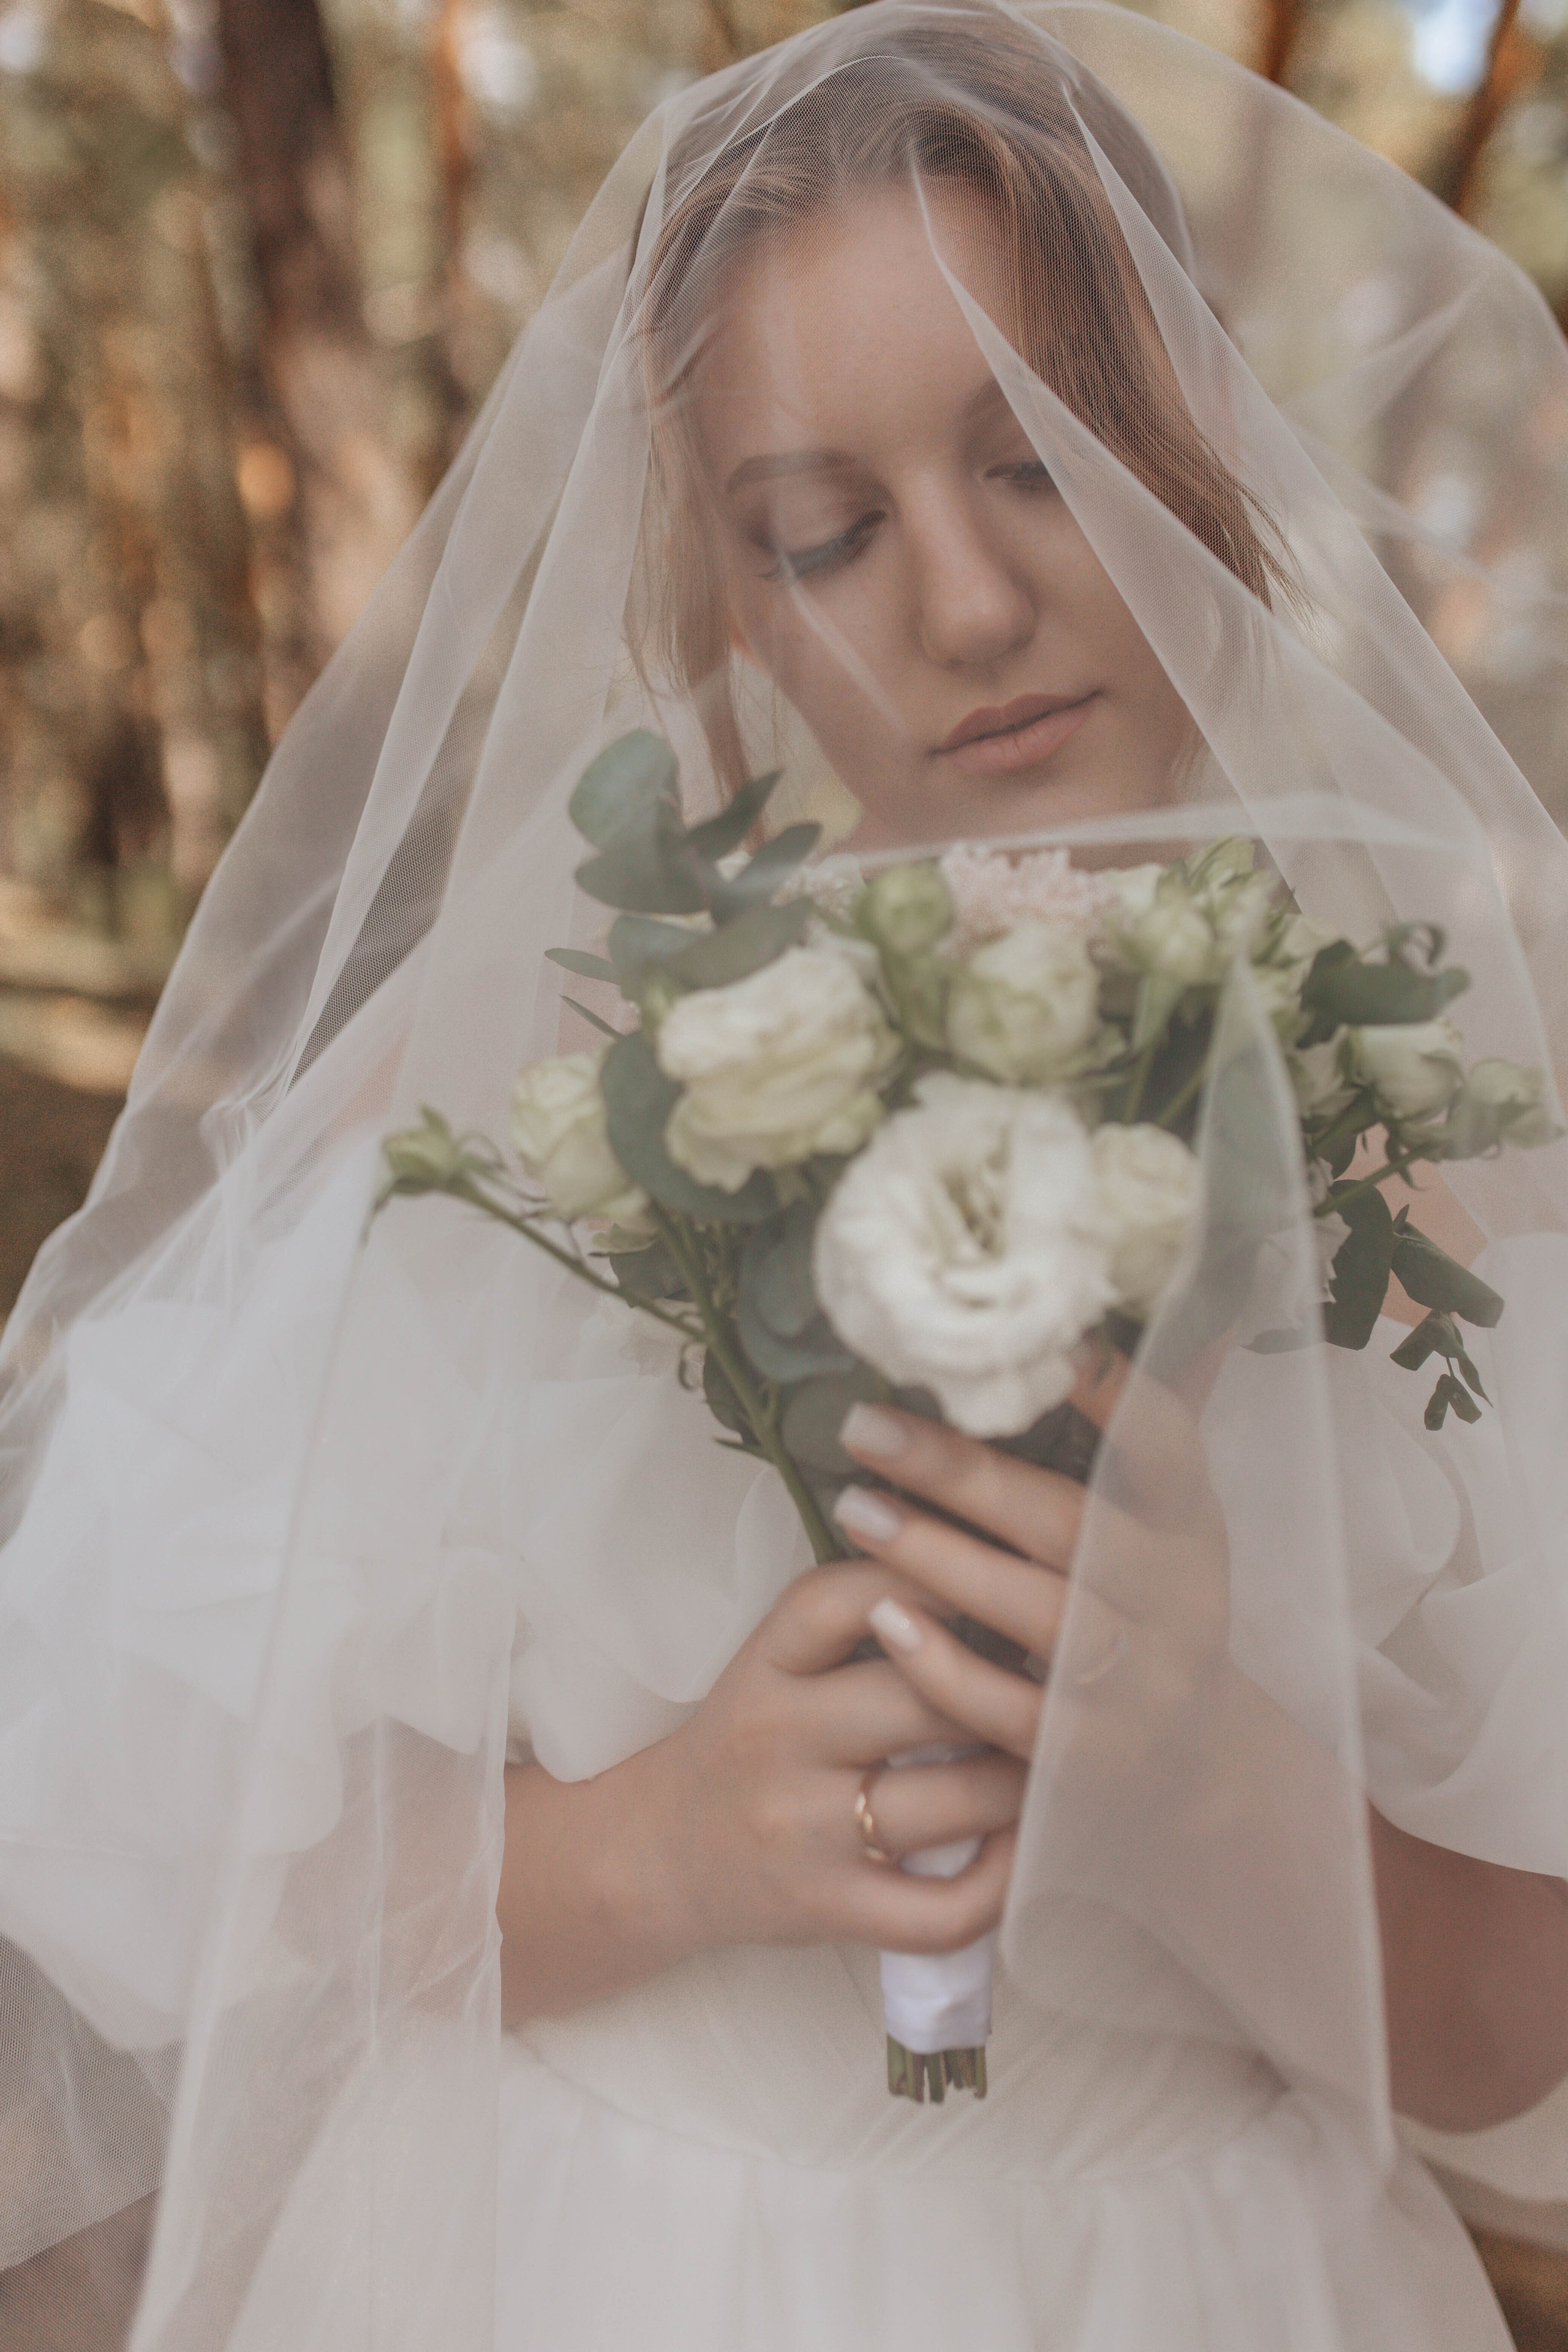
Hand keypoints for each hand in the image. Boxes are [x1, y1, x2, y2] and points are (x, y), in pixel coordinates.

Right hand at [646, 1556, 1022, 1959]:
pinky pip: (942, 1909)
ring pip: (953, 1799)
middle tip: (1064, 1684)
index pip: (838, 1601)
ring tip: (1054, 1760)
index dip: (928, 1578)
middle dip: (1009, 1691)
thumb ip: (861, 1619)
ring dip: (1024, 1780)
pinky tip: (1023, 1848)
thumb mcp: (776, 1662)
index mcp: (765, 1666)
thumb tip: (994, 1578)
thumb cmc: (749, 1743)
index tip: (999, 1571)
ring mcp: (804, 1833)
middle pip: (921, 1699)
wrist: (661, 1854)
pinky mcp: (831, 1911)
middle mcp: (776, 1741)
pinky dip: (1004, 1882)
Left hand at [833, 1343, 1231, 1784]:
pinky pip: (1012, 1711)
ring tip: (854, 1509)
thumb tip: (1180, 1303)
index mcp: (1193, 1526)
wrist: (1193, 1764)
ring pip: (1037, 1614)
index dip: (1115, 1391)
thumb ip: (1149, 1425)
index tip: (1046, 1338)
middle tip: (864, 1425)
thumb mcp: (1164, 1521)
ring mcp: (1144, 1685)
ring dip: (938, 1558)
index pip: (1165, 1445)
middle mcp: (1183, 1600)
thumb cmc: (1149, 1608)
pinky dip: (946, 1667)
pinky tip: (882, 1619)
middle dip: (962, 1473)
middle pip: (1069, 1526)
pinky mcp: (1093, 1758)